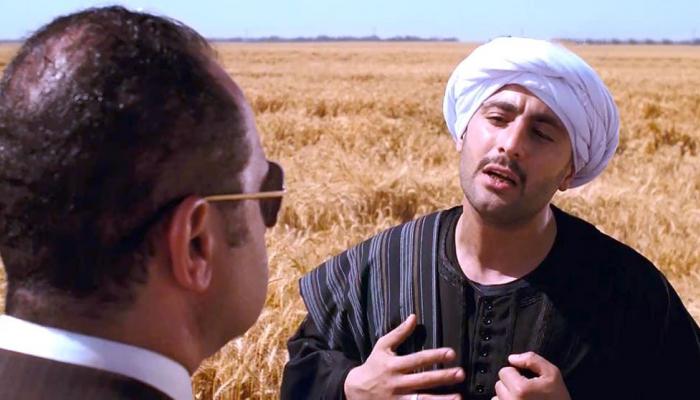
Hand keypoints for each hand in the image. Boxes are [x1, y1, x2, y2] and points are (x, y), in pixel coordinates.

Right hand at [344, 314, 463, 399]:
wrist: (355, 391)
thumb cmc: (372, 366)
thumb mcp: (382, 347)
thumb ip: (399, 333)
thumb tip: (413, 317)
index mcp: (394, 365)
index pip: (418, 359)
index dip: (435, 356)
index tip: (451, 353)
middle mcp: (397, 382)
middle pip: (423, 380)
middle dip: (443, 377)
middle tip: (460, 373)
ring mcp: (398, 399)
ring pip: (422, 399)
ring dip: (441, 399)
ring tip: (459, 397)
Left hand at [492, 352, 570, 399]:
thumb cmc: (559, 399)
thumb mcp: (552, 374)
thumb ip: (532, 360)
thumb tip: (513, 358)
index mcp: (520, 389)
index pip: (504, 372)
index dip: (516, 373)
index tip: (527, 380)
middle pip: (499, 384)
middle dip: (511, 385)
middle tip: (527, 391)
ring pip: (497, 397)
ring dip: (507, 397)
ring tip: (523, 399)